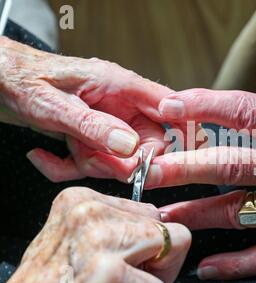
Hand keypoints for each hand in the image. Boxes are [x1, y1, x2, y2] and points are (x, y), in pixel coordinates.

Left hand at [0, 36, 170, 181]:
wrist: (1, 80)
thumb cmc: (25, 80)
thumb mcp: (57, 106)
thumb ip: (93, 126)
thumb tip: (129, 146)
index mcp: (121, 85)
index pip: (167, 107)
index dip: (175, 133)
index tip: (160, 161)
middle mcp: (119, 104)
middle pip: (146, 142)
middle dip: (119, 162)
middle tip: (95, 164)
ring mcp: (107, 122)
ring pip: (118, 158)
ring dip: (89, 165)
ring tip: (63, 154)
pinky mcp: (92, 136)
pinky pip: (94, 161)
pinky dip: (68, 167)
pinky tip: (44, 157)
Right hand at [0, 187, 190, 282]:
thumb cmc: (50, 282)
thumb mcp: (76, 236)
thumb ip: (114, 223)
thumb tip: (158, 223)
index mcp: (80, 198)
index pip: (148, 210)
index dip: (146, 240)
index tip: (128, 257)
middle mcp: (88, 212)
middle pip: (162, 226)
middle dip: (158, 254)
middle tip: (133, 275)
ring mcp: (97, 240)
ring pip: (170, 249)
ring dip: (155, 276)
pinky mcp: (106, 274)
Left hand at [146, 10, 255, 279]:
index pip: (247, 113)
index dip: (206, 107)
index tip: (173, 106)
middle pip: (231, 165)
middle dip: (185, 167)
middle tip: (148, 170)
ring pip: (242, 211)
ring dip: (200, 214)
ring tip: (165, 217)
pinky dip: (240, 262)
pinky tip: (212, 266)